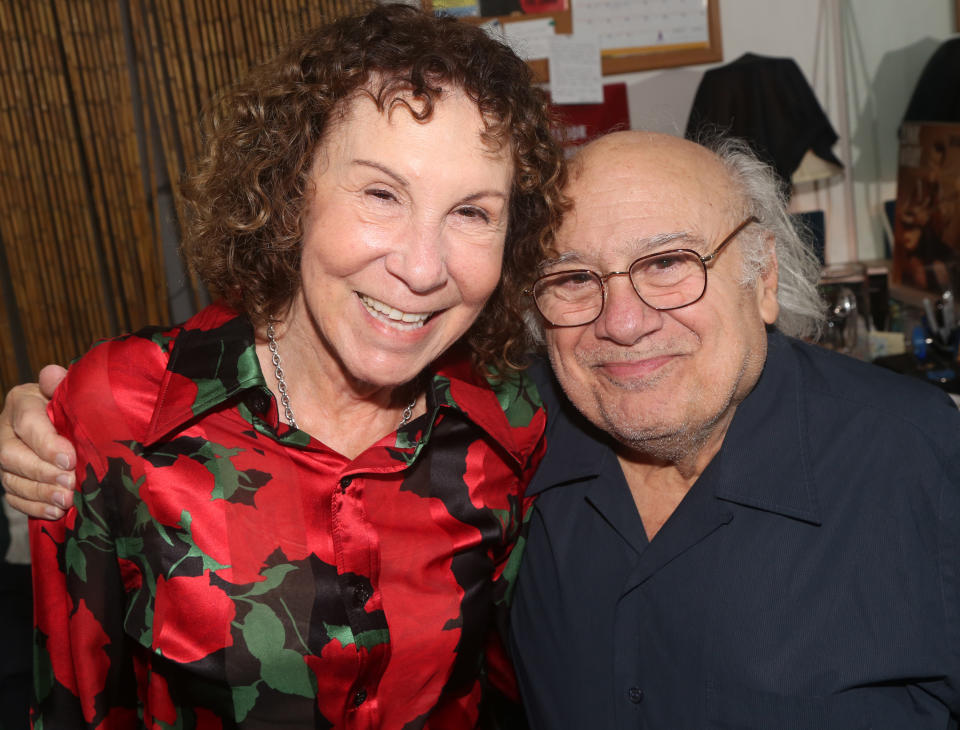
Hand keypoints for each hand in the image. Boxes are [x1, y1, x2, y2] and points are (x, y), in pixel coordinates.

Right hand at [0, 365, 73, 518]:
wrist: (70, 419)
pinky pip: (14, 497)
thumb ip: (62, 384)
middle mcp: (6, 430)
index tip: (70, 459)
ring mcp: (6, 457)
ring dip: (40, 492)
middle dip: (42, 472)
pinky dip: (34, 506)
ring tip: (67, 500)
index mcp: (20, 403)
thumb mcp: (70, 390)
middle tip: (71, 483)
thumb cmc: (73, 403)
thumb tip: (52, 374)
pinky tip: (55, 511)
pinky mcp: (11, 477)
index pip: (27, 423)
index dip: (47, 443)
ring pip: (12, 479)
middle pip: (12, 456)